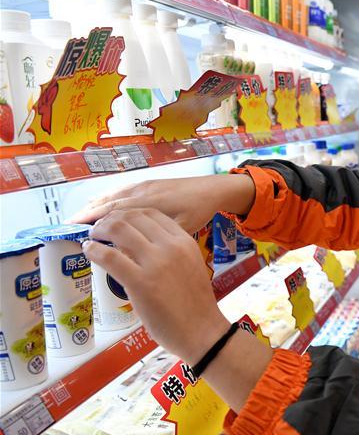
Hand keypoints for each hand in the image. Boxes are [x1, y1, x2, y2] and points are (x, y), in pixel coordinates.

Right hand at [69, 174, 255, 233]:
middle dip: (88, 213)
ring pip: (113, 194)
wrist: (214, 189)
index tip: (75, 230)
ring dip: (96, 204)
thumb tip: (135, 250)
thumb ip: (158, 237)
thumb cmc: (199, 211)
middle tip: (70, 225)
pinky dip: (108, 197)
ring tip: (80, 216)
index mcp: (148, 203)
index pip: (113, 212)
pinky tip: (103, 204)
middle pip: (108, 202)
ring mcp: (144, 185)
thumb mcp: (181, 229)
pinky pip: (122, 190)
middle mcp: (142, 191)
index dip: (93, 221)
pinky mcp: (149, 183)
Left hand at [83, 208, 230, 364]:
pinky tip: (89, 252)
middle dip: (110, 219)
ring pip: (118, 230)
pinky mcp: (140, 282)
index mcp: (184, 242)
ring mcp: (156, 263)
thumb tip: (135, 246)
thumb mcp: (189, 266)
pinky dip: (94, 251)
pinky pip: (109, 257)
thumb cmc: (195, 305)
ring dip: (99, 231)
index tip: (116, 222)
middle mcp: (171, 247)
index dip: (127, 214)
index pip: (151, 214)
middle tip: (100, 230)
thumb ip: (169, 252)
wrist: (202, 332)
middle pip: (132, 217)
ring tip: (92, 239)